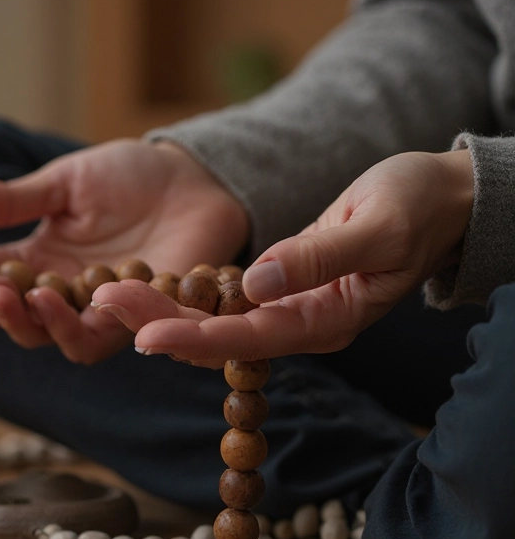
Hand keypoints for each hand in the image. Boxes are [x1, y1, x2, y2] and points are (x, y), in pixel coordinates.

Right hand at [0, 139, 248, 363]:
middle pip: (0, 312)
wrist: (195, 179)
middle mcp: (55, 291)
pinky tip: (48, 295)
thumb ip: (6, 199)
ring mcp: (91, 309)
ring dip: (13, 316)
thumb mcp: (61, 182)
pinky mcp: (130, 319)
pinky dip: (64, 323)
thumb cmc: (130, 178)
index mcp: (34, 259)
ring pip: (38, 335)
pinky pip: (90, 337)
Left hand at [92, 149, 474, 366]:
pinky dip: (180, 291)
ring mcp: (284, 308)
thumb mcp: (376, 226)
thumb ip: (316, 258)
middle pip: (216, 335)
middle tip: (101, 298)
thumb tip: (257, 285)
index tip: (142, 335)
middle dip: (157, 319)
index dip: (192, 337)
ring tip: (105, 288)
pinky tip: (139, 279)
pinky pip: (218, 299)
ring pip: (209, 319)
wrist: (437, 198)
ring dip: (159, 306)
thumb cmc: (416, 206)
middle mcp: (298, 324)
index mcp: (326, 322)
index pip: (247, 340)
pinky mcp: (274, 287)